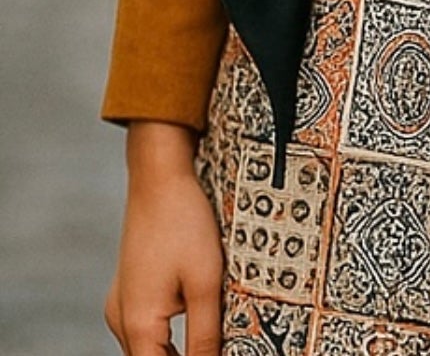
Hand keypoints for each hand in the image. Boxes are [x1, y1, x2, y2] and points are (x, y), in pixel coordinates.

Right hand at [103, 121, 223, 355]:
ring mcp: (122, 304)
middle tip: (223, 344)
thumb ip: (206, 335)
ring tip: (217, 339)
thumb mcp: (205, 282)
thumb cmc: (184, 222)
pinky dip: (170, 335)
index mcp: (138, 324)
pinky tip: (199, 324)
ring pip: (151, 348)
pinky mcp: (130, 290)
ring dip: (179, 352)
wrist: (160, 175)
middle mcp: (121, 319)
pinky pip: (149, 328)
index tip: (221, 352)